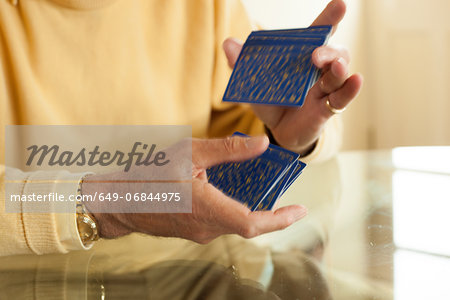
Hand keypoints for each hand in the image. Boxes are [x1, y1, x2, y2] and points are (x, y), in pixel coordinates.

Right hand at [82, 136, 307, 243]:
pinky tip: (231, 191)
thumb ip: (229, 150)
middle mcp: (207, 227)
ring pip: (235, 224)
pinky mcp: (192, 231)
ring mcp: (199, 233)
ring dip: (252, 210)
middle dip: (271, 213)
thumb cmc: (148, 174)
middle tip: (285, 196)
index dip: (281, 219)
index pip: (254, 223)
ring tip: (260, 189)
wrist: (117, 200)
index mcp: (207, 208)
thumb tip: (263, 144)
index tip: (301, 211)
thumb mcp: (190, 152)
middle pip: (249, 224)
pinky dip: (234, 210)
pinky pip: (221, 223)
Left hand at [223, 0, 362, 154]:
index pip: (318, 34)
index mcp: (302, 56)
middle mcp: (318, 69)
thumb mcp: (254, 81)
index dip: (329, 19)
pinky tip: (356, 81)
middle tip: (315, 54)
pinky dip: (350, 90)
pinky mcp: (327, 109)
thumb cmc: (271, 99)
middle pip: (334, 52)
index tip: (340, 5)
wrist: (277, 130)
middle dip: (328, 49)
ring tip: (336, 66)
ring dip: (340, 68)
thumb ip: (242, 63)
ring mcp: (325, 89)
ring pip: (340, 74)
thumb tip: (228, 44)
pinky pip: (342, 98)